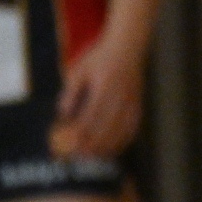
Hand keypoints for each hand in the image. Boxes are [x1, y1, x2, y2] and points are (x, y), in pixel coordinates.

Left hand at [52, 33, 147, 160]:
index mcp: (104, 84)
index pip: (92, 114)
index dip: (82, 132)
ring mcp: (132, 98)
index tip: (71, 145)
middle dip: (94, 143)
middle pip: (108, 125)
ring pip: (122, 128)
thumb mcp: (79, 70)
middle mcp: (121, 93)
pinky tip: (115, 147)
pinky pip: (134, 125)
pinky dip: (124, 139)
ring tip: (96, 156)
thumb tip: (63, 115)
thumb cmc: (100, 57)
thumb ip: (71, 92)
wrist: (129, 44)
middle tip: (81, 156)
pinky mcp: (139, 102)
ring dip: (109, 144)